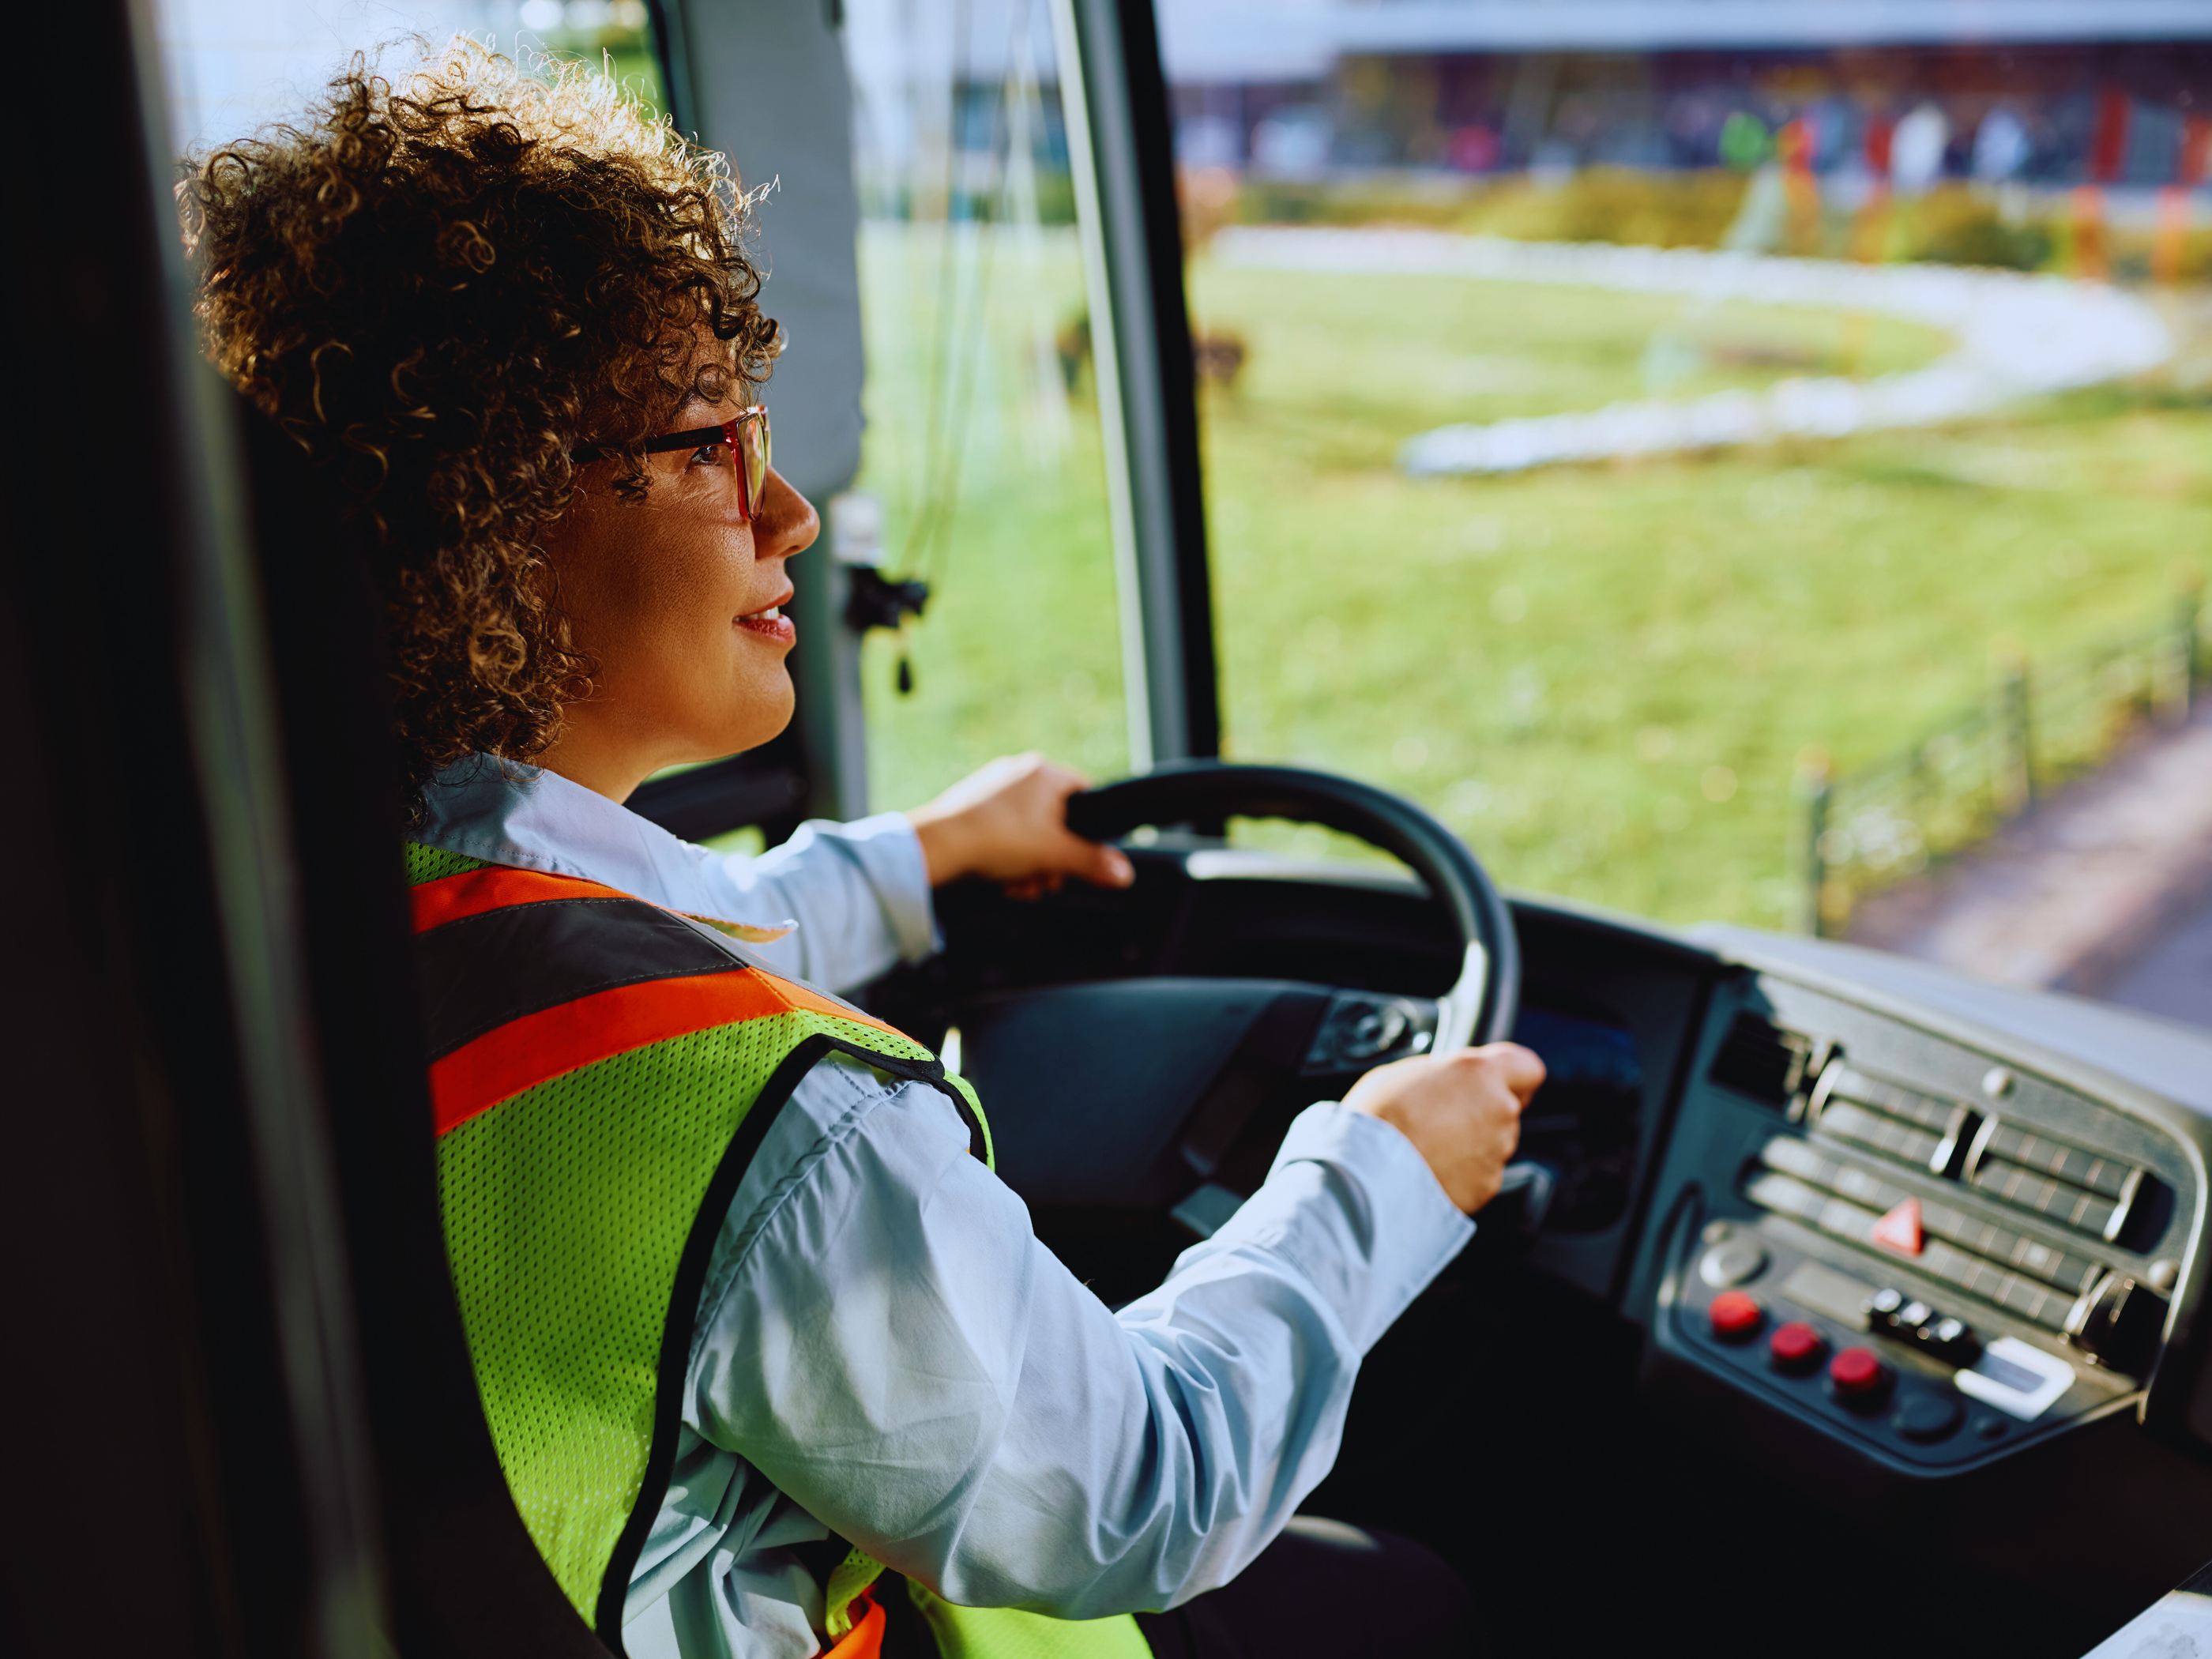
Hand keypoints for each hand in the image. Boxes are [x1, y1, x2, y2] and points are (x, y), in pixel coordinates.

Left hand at [907, 753, 1135, 896]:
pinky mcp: (970, 805)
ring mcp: (991, 787)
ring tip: (1019, 882)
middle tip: (1045, 877)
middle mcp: (1018, 772)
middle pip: (1055, 821)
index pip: (1085, 793)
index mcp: (1044, 771)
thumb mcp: (1055, 856)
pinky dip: (1005, 857)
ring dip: (1029, 863)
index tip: (1081, 853)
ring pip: (1027, 831)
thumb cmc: (995, 839)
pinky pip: (1001, 832)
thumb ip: (1093, 864)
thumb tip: (1124, 873)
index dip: (1087, 829)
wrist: (938, 846)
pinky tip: (1000, 878)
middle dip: (1052, 857)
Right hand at [1342, 1043, 1544, 1213]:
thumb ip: (1442, 1074)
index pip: (1527, 1068)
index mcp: (1480, 1074)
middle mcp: (1499, 1111)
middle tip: (1440, 1117)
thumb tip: (1448, 1080)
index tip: (1497, 1081)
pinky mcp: (1487, 1186)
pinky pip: (1481, 1173)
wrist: (1368, 1176)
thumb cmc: (1377, 1119)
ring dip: (1471, 1143)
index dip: (1513, 1075)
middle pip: (1505, 1108)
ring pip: (1494, 1142)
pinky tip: (1431, 1169)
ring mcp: (1497, 1152)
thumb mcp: (1403, 1072)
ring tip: (1429, 1146)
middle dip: (1480, 1111)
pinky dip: (1463, 1173)